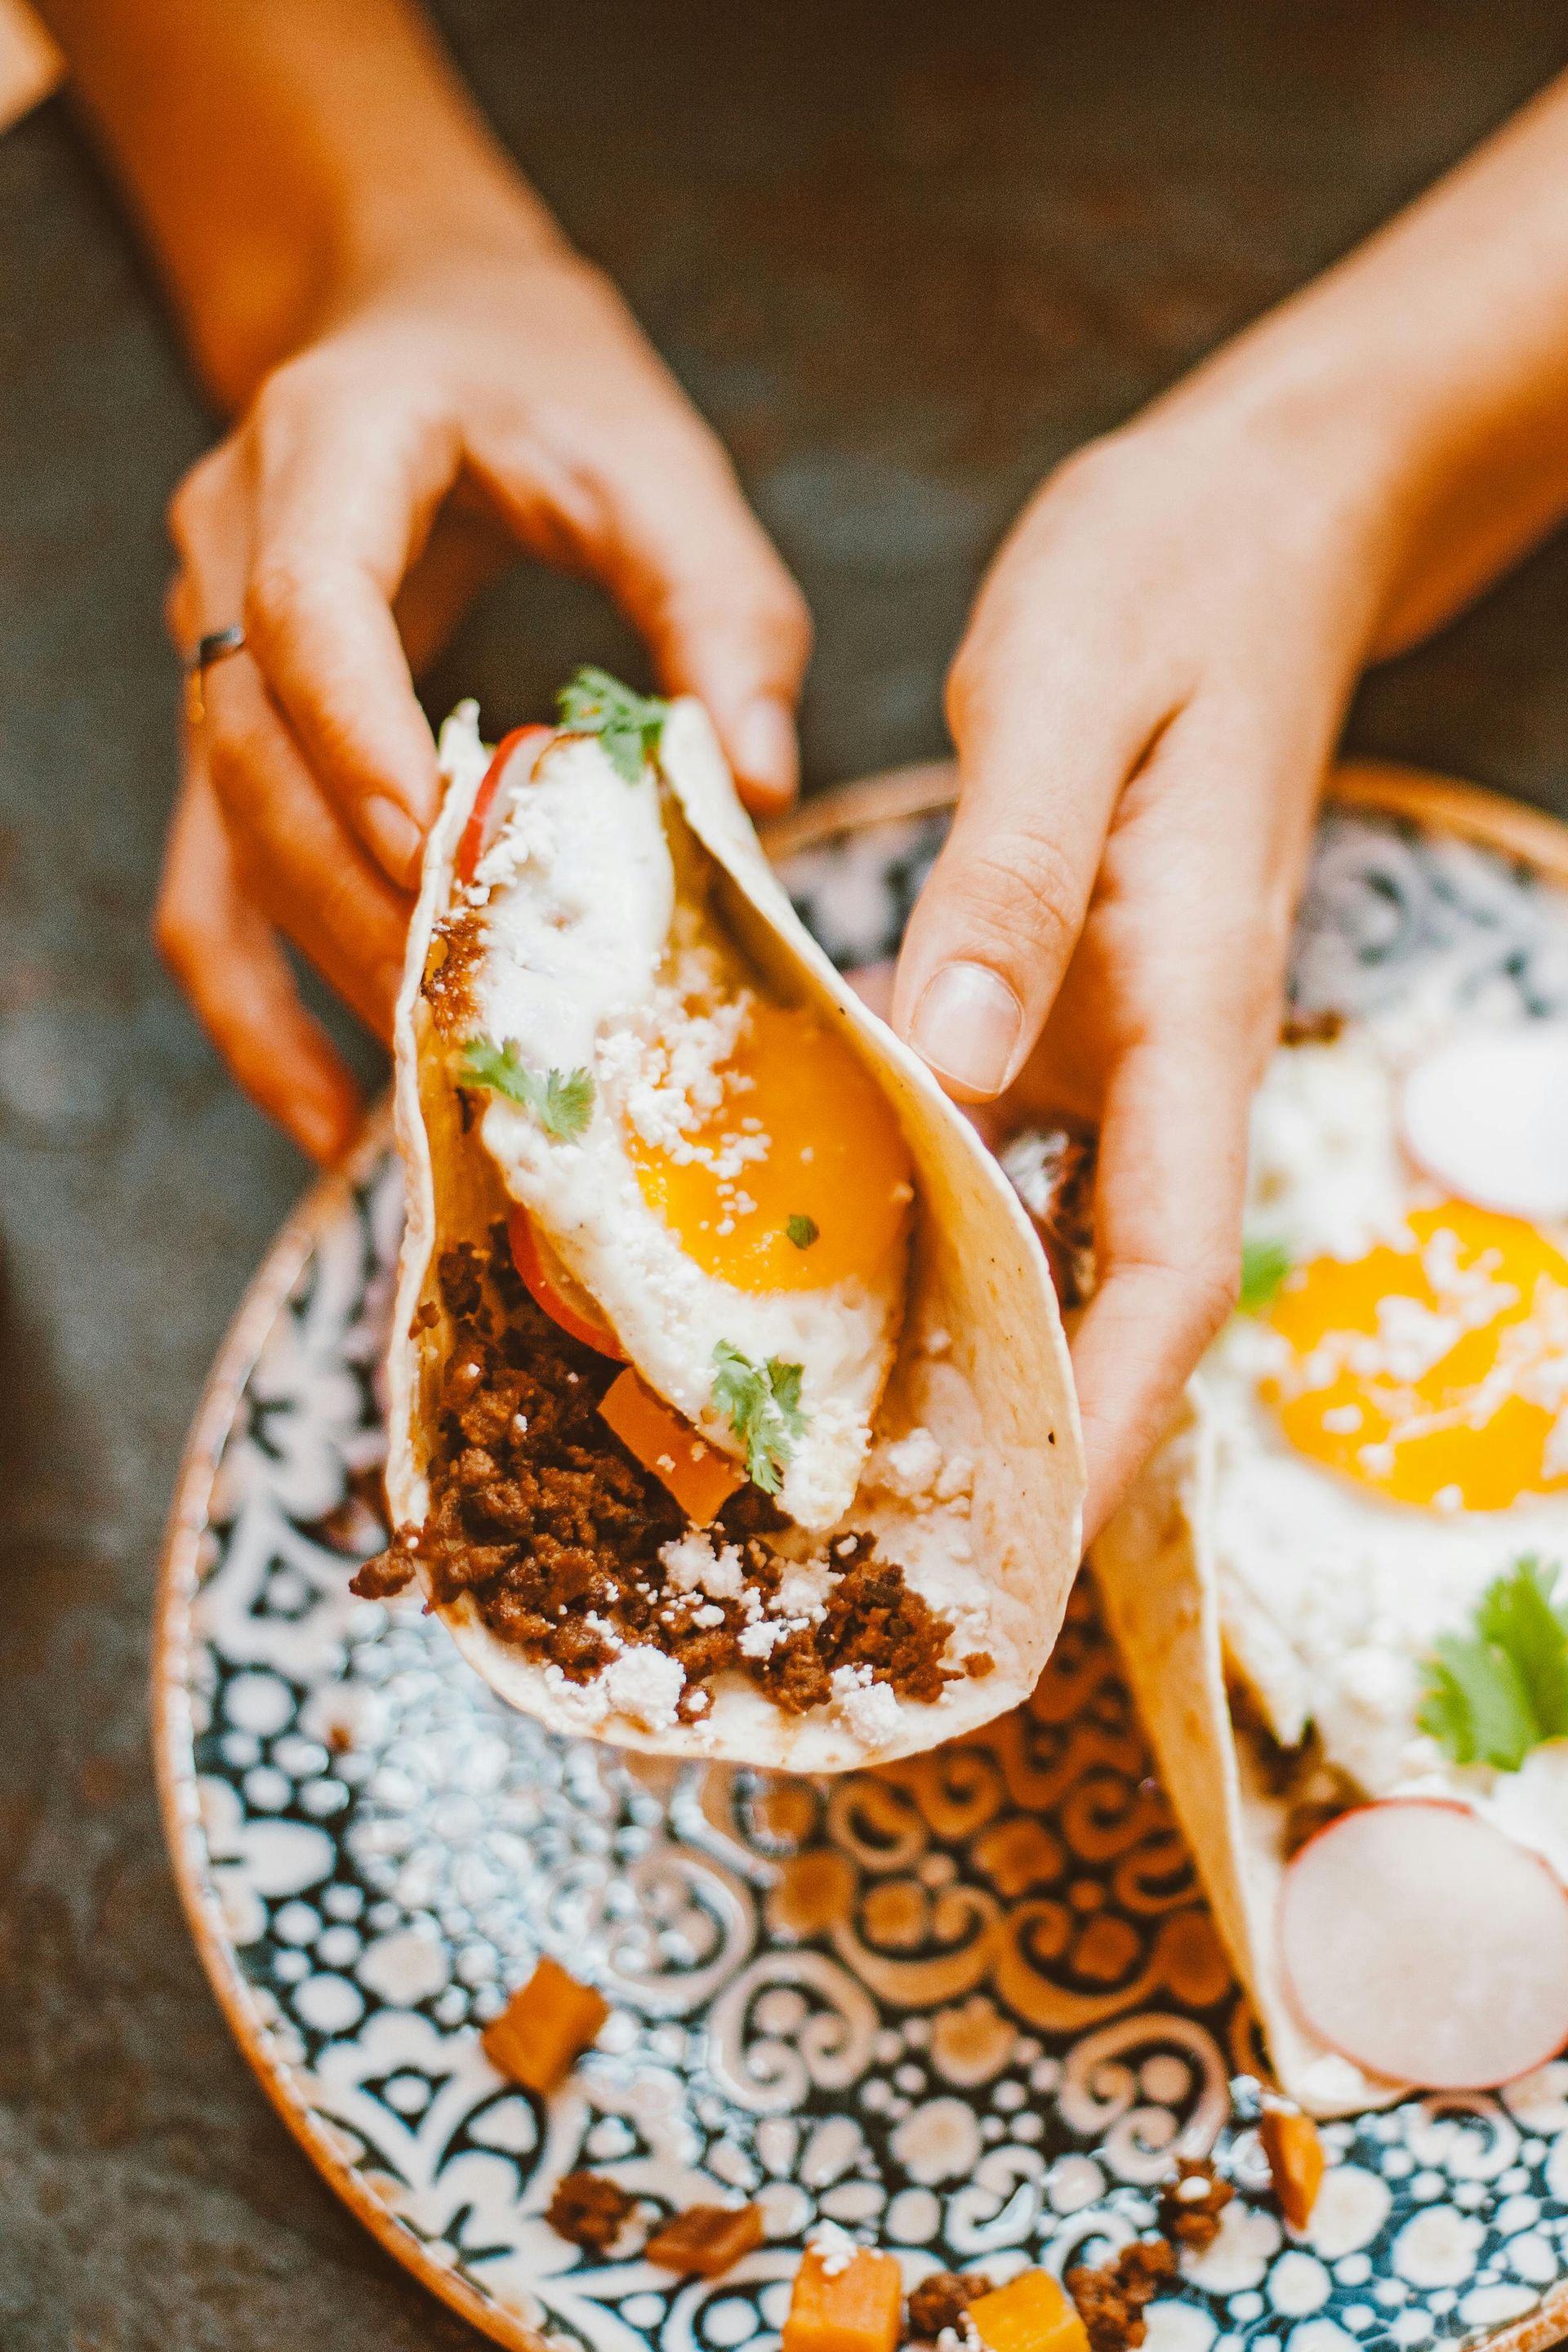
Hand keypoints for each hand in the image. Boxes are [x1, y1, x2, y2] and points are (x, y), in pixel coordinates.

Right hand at [157, 238, 809, 1161]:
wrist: (417, 325)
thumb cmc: (543, 383)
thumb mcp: (656, 461)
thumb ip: (722, 607)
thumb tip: (755, 785)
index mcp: (329, 451)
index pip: (307, 607)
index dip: (362, 738)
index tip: (438, 859)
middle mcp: (232, 553)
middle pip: (254, 757)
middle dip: (358, 902)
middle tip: (474, 1023)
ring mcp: (208, 652)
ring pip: (222, 843)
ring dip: (314, 979)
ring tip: (419, 1104)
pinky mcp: (227, 738)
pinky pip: (207, 891)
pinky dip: (260, 1010)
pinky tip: (338, 1113)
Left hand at [892, 392, 1394, 1541]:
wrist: (1251, 515)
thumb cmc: (1170, 581)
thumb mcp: (1065, 696)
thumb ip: (1008, 880)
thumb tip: (947, 1064)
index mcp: (1189, 1001)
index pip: (1173, 1265)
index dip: (1113, 1420)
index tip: (1036, 1548)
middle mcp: (1163, 1051)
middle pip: (1112, 1295)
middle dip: (1027, 1434)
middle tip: (889, 1552)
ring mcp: (1118, 1032)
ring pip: (1050, 1234)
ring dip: (962, 1344)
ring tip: (825, 1447)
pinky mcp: (1066, 994)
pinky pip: (1000, 1143)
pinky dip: (925, 1213)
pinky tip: (821, 1249)